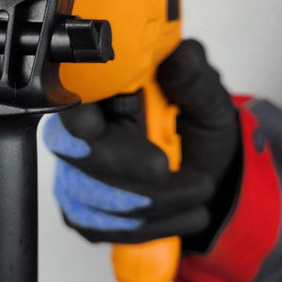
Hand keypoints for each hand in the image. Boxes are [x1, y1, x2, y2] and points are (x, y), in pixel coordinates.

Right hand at [43, 40, 240, 248]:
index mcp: (101, 94)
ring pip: (99, 197)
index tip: (92, 125)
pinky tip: (181, 209)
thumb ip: (194, 77)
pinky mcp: (80, 214)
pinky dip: (156, 224)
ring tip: (197, 185)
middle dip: (126, 165)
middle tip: (168, 166)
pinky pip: (108, 228)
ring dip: (160, 199)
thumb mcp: (209, 101)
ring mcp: (73, 176)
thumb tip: (180, 54)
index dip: (75, 115)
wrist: (210, 179)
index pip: (70, 99)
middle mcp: (76, 134)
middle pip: (78, 153)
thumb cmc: (199, 134)